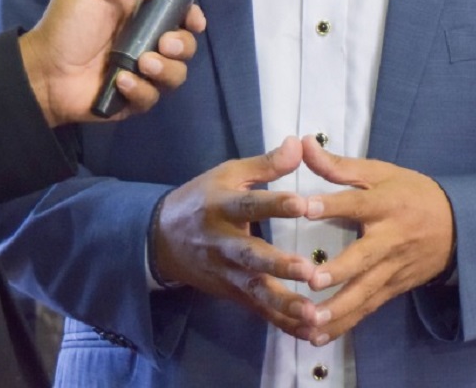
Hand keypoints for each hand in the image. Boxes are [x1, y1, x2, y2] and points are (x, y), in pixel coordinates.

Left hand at [19, 0, 203, 126]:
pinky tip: (120, 81)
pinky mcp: (133, 99)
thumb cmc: (64, 26)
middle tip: (163, 44)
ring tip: (142, 64)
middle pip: (185, 47)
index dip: (192, 18)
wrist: (43, 70)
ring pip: (176, 75)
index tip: (193, 20)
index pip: (178, 16)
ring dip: (166, 69)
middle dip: (183, 45)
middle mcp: (146, 44)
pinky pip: (152, 97)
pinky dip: (140, 89)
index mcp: (139, 17)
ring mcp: (141, 73)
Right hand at [153, 137, 323, 336]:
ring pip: (255, 290)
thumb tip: (298, 143)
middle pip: (251, 256)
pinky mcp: (233, 294)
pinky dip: (282, 323)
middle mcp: (223, 243)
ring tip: (312, 313)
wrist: (162, 238)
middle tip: (309, 269)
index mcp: (222, 206)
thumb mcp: (228, 174)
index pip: (250, 205)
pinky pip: (259, 311)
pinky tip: (310, 333)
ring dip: (283, 303)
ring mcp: (227, 273)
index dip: (275, 204)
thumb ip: (265, 164)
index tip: (302, 204)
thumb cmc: (202, 198)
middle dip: (278, 265)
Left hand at [299, 136, 454, 343]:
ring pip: (365, 292)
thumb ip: (338, 164)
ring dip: (338, 309)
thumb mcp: (379, 172)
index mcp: (386, 204)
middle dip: (339, 271)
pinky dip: (344, 324)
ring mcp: (393, 269)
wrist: (459, 227)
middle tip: (312, 281)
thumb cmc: (410, 193)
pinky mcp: (393, 289)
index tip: (306, 207)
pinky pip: (367, 309)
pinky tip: (317, 336)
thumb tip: (302, 143)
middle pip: (364, 257)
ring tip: (310, 319)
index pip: (357, 203)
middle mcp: (390, 239)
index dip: (332, 204)